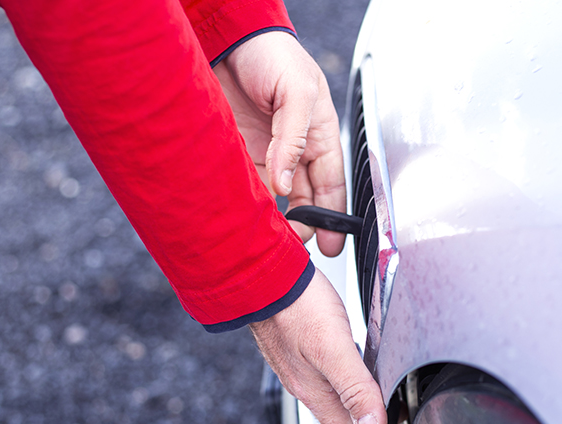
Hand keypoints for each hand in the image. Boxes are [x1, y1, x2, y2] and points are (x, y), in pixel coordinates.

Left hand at [213, 32, 346, 257]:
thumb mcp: (297, 92)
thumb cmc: (273, 55)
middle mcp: (294, 150)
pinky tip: (246, 220)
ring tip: (271, 241)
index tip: (332, 246)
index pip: (331, 186)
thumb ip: (293, 140)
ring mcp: (265, 154)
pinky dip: (247, 206)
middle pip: (304, 200)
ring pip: (274, 201)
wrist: (228, 39)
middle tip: (295, 247)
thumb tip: (284, 184)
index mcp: (320, 137)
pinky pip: (246, 188)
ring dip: (274, 222)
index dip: (333, 218)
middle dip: (303, 227)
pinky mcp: (238, 154)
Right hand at [249, 269, 406, 423]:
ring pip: (336, 401)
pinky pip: (328, 378)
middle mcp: (305, 386)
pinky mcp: (299, 350)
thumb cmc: (293, 306)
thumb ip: (355, 390)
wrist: (261, 276)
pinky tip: (361, 365)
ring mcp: (300, 368)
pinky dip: (350, 382)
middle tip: (402, 416)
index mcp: (314, 393)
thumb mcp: (333, 348)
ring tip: (389, 395)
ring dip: (363, 405)